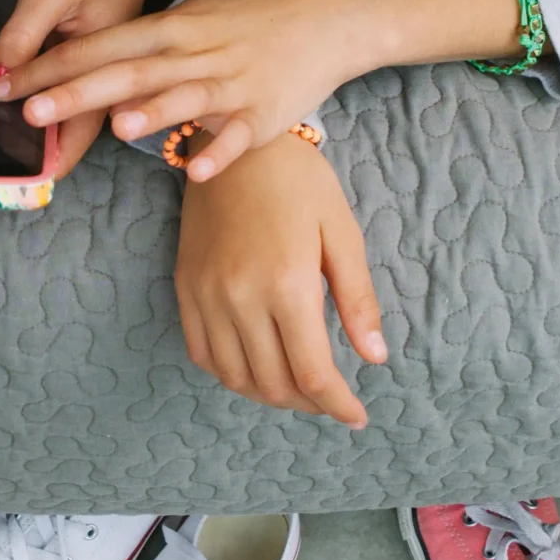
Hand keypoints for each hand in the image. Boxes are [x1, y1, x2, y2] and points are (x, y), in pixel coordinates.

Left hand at [0, 0, 163, 177]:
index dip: (49, 157)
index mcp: (111, 68)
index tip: (18, 174)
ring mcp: (108, 78)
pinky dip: (48, 111)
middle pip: (78, 135)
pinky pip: (75, 101)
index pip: (79, 130)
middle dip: (41, 156)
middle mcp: (115, 83)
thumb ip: (23, 36)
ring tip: (2, 148)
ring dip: (43, 137)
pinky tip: (20, 113)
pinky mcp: (98, 70)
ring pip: (75, 121)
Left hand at [4, 0, 367, 183]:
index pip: (101, 45)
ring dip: (149, 113)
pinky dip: (216, 150)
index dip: (53, 65)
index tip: (10, 83)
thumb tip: (102, 68)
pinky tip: (194, 168)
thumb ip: (150, 44)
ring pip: (183, 97)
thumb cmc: (254, 18)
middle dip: (78, 92)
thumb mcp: (196, 16)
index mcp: (172, 27)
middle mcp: (194, 52)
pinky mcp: (263, 112)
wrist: (329, 16)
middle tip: (32, 111)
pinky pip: (236, 134)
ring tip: (113, 128)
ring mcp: (229, 82)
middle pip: (128, 72)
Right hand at [174, 133, 386, 428]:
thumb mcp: (342, 232)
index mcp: (287, 283)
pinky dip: (231, 374)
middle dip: (309, 403)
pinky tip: (257, 367)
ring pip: (236, 377)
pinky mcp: (185, 288)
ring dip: (270, 395)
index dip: (338, 404)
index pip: (312, 372)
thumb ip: (357, 299)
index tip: (357, 417)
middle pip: (274, 383)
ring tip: (299, 389)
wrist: (233, 142)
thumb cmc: (298, 182)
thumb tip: (374, 359)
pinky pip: (203, 354)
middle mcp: (241, 297)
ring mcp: (206, 295)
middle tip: (332, 400)